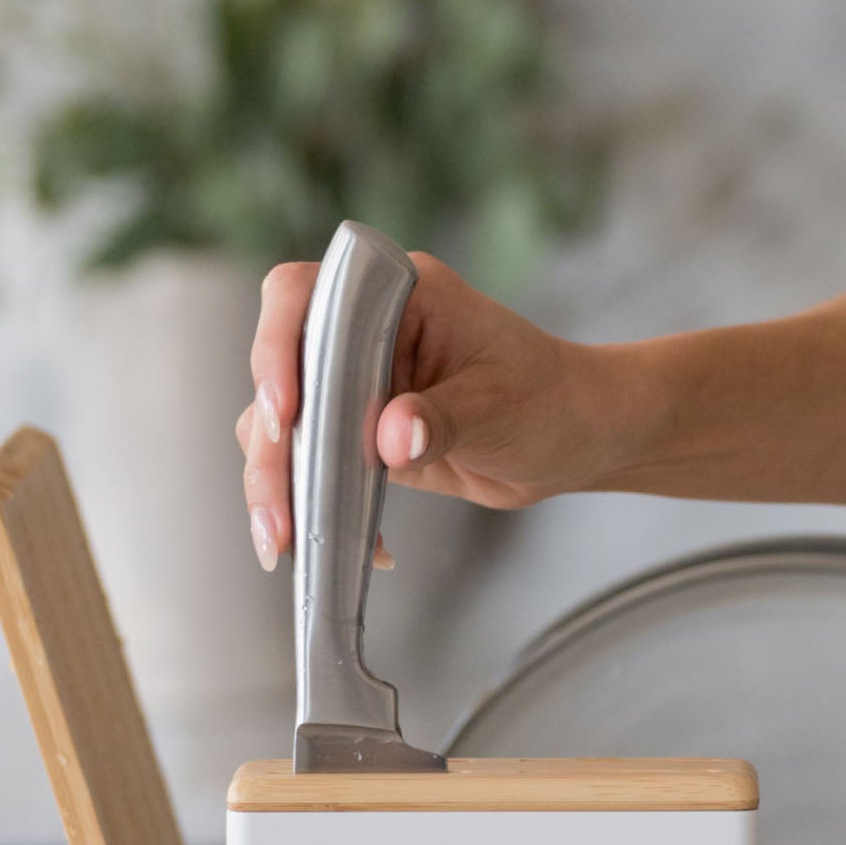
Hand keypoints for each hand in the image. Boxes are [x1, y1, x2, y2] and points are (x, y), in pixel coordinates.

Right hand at [237, 251, 639, 568]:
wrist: (575, 437)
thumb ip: (442, 418)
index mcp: (397, 296)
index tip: (284, 409)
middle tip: (279, 507)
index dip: (276, 346)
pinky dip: (317, 506)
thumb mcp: (498, 406)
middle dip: (270, 445)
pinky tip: (360, 547)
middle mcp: (362, 333)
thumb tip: (389, 438)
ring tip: (286, 542)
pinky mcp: (357, 435)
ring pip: (284, 427)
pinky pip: (313, 466)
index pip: (304, 296)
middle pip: (280, 373)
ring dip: (278, 484)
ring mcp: (355, 385)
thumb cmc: (551, 398)